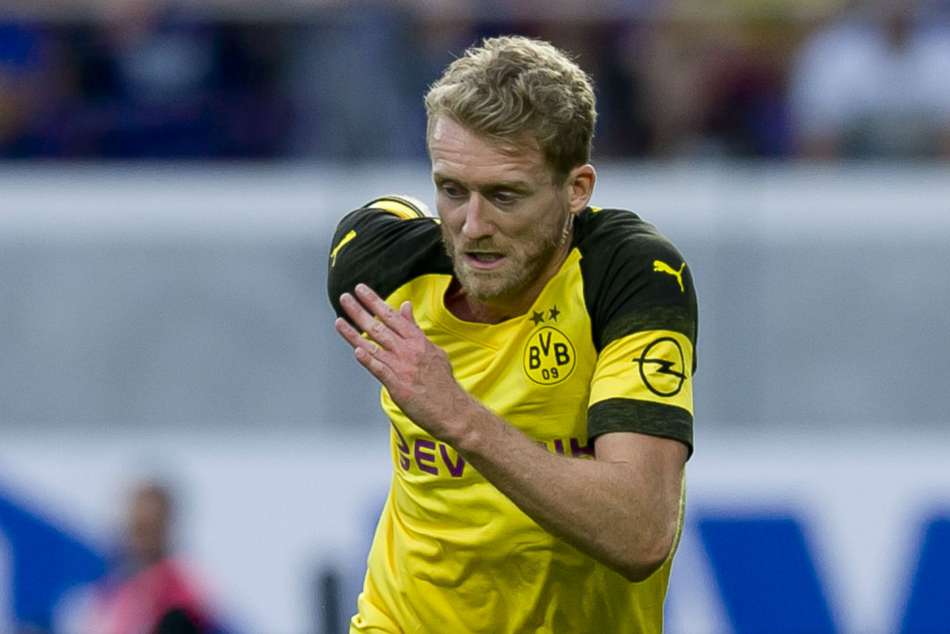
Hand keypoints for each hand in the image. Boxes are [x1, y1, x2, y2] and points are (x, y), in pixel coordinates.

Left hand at [335, 284, 470, 439]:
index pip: (392, 316)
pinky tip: (357, 352)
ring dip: (354, 333)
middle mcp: (408, 351)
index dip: (374, 302)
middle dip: (360, 311)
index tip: (360, 289)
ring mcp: (402, 368)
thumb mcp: (432, 349)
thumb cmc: (441, 382)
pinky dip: (369, 361)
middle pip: (380, 327)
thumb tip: (405, 307)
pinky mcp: (398, 386)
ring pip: (374, 346)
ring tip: (339, 320)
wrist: (451, 409)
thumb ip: (414, 329)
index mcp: (417, 341)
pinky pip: (380, 370)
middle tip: (345, 297)